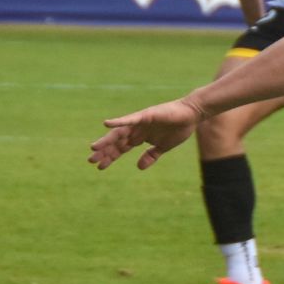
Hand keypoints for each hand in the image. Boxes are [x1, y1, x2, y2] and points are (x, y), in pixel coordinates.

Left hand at [89, 96, 206, 170]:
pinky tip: (106, 124)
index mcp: (140, 137)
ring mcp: (140, 122)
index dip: (111, 157)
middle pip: (116, 141)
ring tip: (94, 148)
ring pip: (119, 132)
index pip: (121, 148)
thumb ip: (151, 156)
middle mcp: (136, 129)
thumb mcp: (163, 148)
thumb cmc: (179, 128)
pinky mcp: (146, 115)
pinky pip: (130, 119)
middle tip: (91, 161)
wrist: (192, 115)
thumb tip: (139, 167)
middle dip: (104, 151)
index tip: (99, 167)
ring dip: (107, 140)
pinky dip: (118, 121)